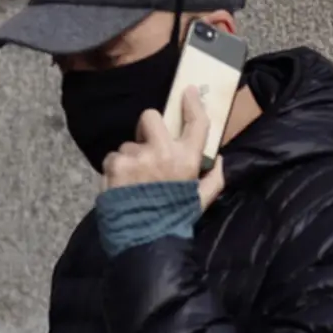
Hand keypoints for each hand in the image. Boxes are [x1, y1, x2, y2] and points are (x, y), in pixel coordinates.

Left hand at [102, 86, 224, 208]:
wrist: (144, 240)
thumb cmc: (174, 220)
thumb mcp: (201, 201)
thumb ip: (214, 179)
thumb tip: (218, 159)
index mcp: (187, 160)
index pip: (195, 123)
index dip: (192, 103)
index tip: (187, 91)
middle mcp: (163, 153)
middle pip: (151, 117)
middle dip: (148, 128)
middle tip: (148, 147)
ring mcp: (137, 156)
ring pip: (129, 143)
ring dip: (131, 157)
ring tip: (135, 181)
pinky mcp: (115, 164)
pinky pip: (114, 156)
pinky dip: (116, 169)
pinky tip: (122, 186)